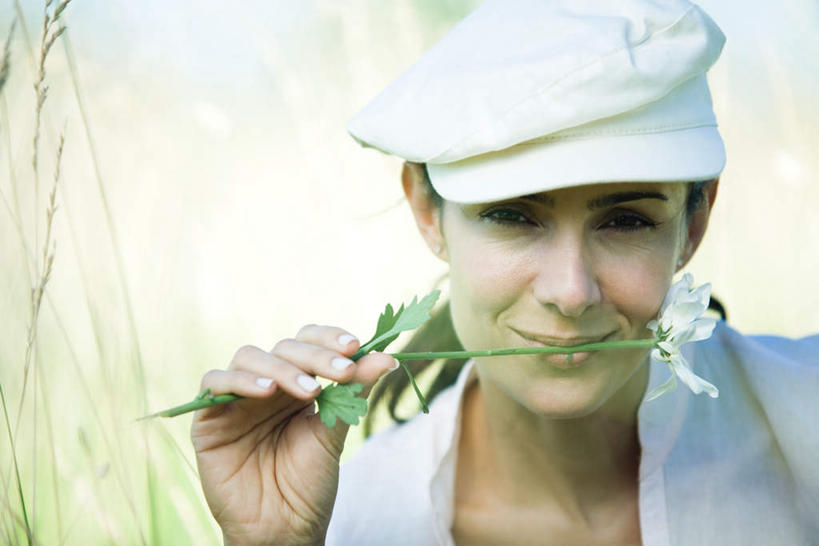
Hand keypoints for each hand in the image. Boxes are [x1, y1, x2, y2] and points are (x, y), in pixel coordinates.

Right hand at [191, 325, 395, 544]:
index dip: (329, 338)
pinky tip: (266, 391)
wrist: (283, 530)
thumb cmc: (308, 485)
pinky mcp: (208, 418)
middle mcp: (266, 384)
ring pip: (249, 357)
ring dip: (282, 367)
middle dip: (315, 356)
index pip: (308, 342)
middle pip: (284, 347)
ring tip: (309, 391)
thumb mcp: (334, 433)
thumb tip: (386, 357)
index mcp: (297, 384)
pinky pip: (213, 382)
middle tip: (341, 372)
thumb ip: (353, 393)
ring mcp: (237, 399)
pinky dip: (240, 380)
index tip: (356, 346)